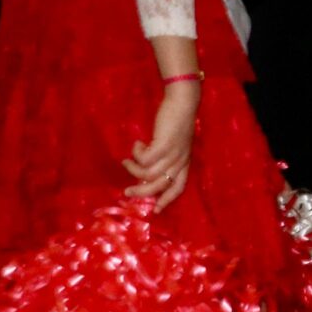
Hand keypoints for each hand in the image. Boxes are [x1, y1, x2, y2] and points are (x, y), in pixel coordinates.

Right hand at [125, 81, 200, 206]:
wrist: (183, 101)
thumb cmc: (176, 121)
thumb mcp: (174, 144)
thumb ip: (164, 158)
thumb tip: (144, 174)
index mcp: (184, 163)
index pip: (179, 187)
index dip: (167, 200)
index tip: (156, 210)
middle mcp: (180, 161)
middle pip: (160, 186)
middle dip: (141, 192)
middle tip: (127, 191)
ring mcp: (173, 153)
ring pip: (148, 174)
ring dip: (133, 169)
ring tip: (127, 161)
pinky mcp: (164, 144)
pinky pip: (144, 159)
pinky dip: (136, 154)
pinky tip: (137, 144)